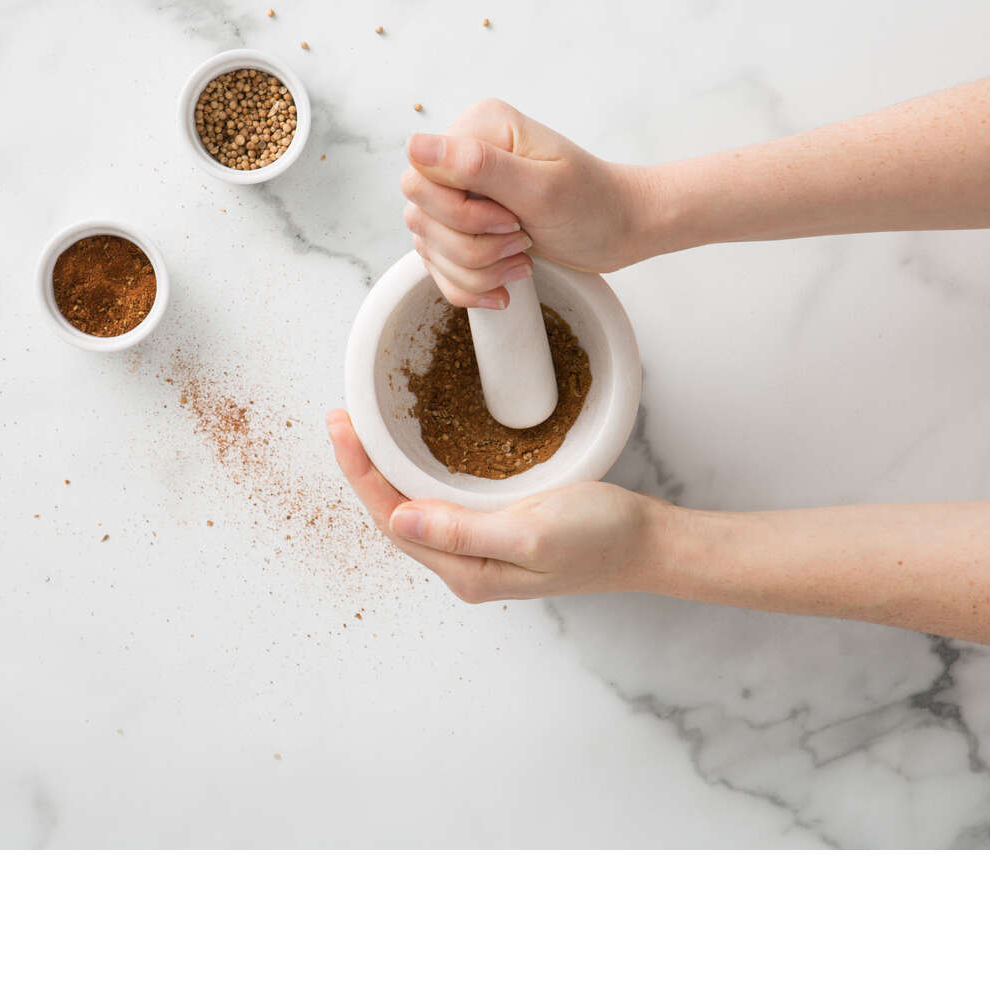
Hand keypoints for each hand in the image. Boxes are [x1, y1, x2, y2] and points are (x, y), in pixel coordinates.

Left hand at [326, 409, 661, 600]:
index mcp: (466, 571)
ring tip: (363, 431)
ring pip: (415, 510)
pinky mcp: (497, 533)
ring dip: (385, 472)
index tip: (340, 428)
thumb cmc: (601, 537)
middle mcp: (465, 567)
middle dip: (363, 469)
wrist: (649, 544)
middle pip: (395, 516)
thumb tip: (399, 517)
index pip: (392, 520)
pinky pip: (442, 504)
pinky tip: (414, 453)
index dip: (360, 473)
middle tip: (340, 419)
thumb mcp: (531, 530)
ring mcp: (480, 552)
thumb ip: (463, 529)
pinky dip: (419, 474)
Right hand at [400, 99, 649, 308]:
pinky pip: (440, 266)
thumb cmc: (595, 204)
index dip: (458, 214)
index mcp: (478, 129)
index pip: (421, 178)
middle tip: (522, 243)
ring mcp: (459, 192)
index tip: (510, 222)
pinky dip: (472, 286)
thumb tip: (414, 145)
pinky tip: (507, 285)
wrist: (622, 230)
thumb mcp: (541, 188)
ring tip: (522, 263)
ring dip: (475, 270)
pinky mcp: (463, 226)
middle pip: (420, 215)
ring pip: (428, 246)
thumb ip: (477, 165)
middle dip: (470, 247)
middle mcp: (461, 155)